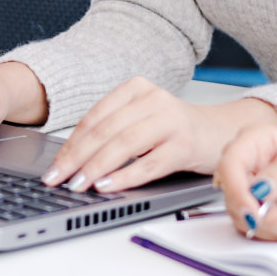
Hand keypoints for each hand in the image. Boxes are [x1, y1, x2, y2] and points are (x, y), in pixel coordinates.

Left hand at [40, 79, 276, 193]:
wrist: (222, 132)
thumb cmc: (175, 130)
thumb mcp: (141, 119)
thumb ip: (112, 131)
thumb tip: (71, 160)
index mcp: (136, 89)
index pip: (95, 118)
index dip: (70, 145)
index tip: (53, 167)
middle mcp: (153, 99)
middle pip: (105, 131)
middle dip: (76, 158)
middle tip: (57, 179)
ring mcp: (171, 121)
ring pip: (124, 145)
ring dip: (96, 168)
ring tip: (77, 185)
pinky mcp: (185, 145)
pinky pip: (149, 164)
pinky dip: (125, 176)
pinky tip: (107, 186)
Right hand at [216, 113, 276, 240]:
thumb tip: (262, 187)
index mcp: (257, 141)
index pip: (230, 164)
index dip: (238, 190)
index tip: (256, 209)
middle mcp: (249, 166)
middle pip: (234, 197)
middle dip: (262, 217)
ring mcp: (253, 191)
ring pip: (244, 219)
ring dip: (276, 228)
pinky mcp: (261, 212)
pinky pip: (258, 231)